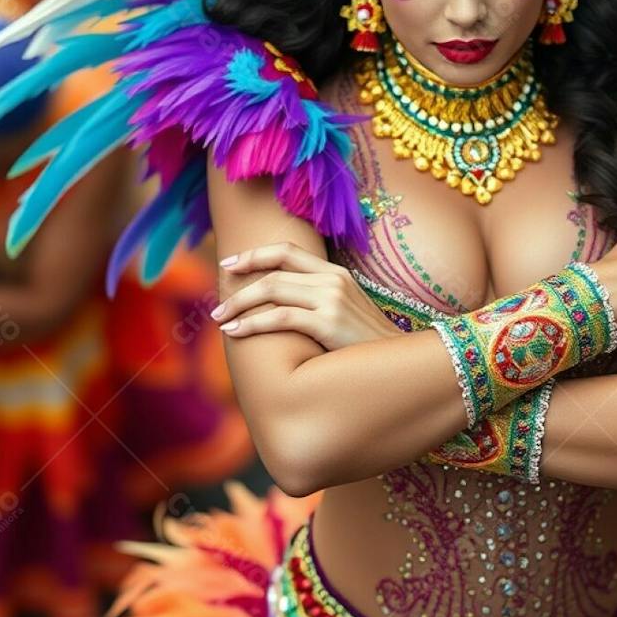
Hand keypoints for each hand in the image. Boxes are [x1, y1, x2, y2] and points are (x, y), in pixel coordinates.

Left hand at [210, 243, 401, 347]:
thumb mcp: (344, 312)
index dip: (254, 255)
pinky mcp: (329, 323)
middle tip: (217, 304)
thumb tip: (277, 304)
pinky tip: (236, 332)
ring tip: (220, 320)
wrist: (399, 364)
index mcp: (336, 273)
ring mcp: (332, 300)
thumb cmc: (366, 346)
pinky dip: (251, 323)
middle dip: (239, 286)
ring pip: (272, 291)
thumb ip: (316, 301)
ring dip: (239, 305)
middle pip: (273, 272)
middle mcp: (333, 280)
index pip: (287, 252)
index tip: (229, 265)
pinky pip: (279, 317)